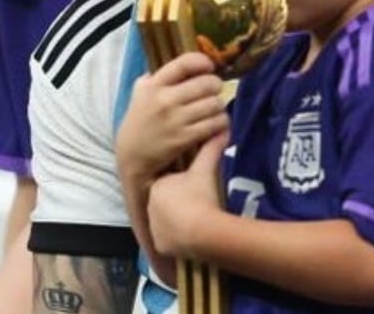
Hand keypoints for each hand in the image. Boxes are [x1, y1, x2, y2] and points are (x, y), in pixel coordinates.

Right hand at [115, 51, 227, 181]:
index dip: (202, 61)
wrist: (131, 155)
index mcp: (153, 85)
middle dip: (215, 86)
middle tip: (214, 91)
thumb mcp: (140, 94)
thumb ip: (155, 78)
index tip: (209, 66)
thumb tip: (177, 67)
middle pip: (206, 84)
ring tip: (214, 108)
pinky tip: (216, 123)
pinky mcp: (184, 138)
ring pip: (214, 104)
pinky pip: (215, 124)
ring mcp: (175, 119)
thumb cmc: (139, 121)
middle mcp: (164, 100)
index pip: (183, 64)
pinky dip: (221, 122)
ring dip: (219, 105)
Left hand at [147, 131, 227, 257]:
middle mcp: (151, 206)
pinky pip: (169, 240)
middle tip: (200, 207)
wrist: (202, 229)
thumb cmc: (201, 196)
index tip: (197, 190)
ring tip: (199, 222)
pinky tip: (193, 235)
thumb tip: (222, 130)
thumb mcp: (205, 171)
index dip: (184, 187)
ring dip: (179, 223)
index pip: (169, 184)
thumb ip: (211, 149)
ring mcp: (154, 226)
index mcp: (158, 186)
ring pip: (168, 223)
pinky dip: (179, 239)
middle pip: (168, 204)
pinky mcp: (161, 244)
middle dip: (181, 205)